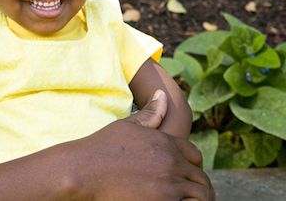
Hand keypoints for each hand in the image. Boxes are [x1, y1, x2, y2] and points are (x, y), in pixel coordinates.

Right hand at [62, 94, 212, 199]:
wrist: (84, 170)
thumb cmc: (101, 148)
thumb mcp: (127, 125)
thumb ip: (150, 113)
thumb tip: (163, 95)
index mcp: (166, 142)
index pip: (195, 156)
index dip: (194, 167)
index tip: (186, 176)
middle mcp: (171, 162)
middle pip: (201, 179)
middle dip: (198, 187)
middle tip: (189, 196)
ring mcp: (169, 184)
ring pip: (202, 196)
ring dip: (197, 200)